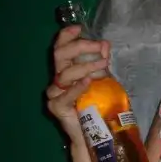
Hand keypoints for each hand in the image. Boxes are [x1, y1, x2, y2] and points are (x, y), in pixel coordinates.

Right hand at [46, 25, 110, 143]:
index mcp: (66, 70)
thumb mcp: (102, 79)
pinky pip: (65, 95)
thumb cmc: (97, 105)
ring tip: (103, 65)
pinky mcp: (57, 108)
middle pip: (60, 56)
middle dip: (80, 47)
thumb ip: (101, 62)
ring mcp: (55, 94)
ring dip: (86, 66)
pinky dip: (77, 87)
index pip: (60, 48)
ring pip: (65, 74)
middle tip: (100, 47)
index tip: (78, 28)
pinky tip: (87, 81)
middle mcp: (57, 79)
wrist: (94, 133)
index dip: (66, 36)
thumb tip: (105, 44)